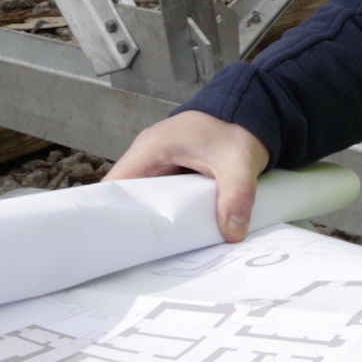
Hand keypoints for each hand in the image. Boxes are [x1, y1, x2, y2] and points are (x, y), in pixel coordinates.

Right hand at [103, 111, 270, 243]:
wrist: (251, 111)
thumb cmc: (236, 127)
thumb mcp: (239, 163)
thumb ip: (236, 196)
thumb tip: (232, 232)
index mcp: (151, 148)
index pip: (114, 185)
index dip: (111, 212)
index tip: (115, 240)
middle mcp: (148, 154)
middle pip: (125, 195)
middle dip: (131, 222)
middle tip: (138, 250)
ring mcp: (159, 162)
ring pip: (143, 197)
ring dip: (149, 218)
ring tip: (153, 247)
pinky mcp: (173, 169)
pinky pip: (159, 194)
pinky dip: (165, 211)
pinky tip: (174, 232)